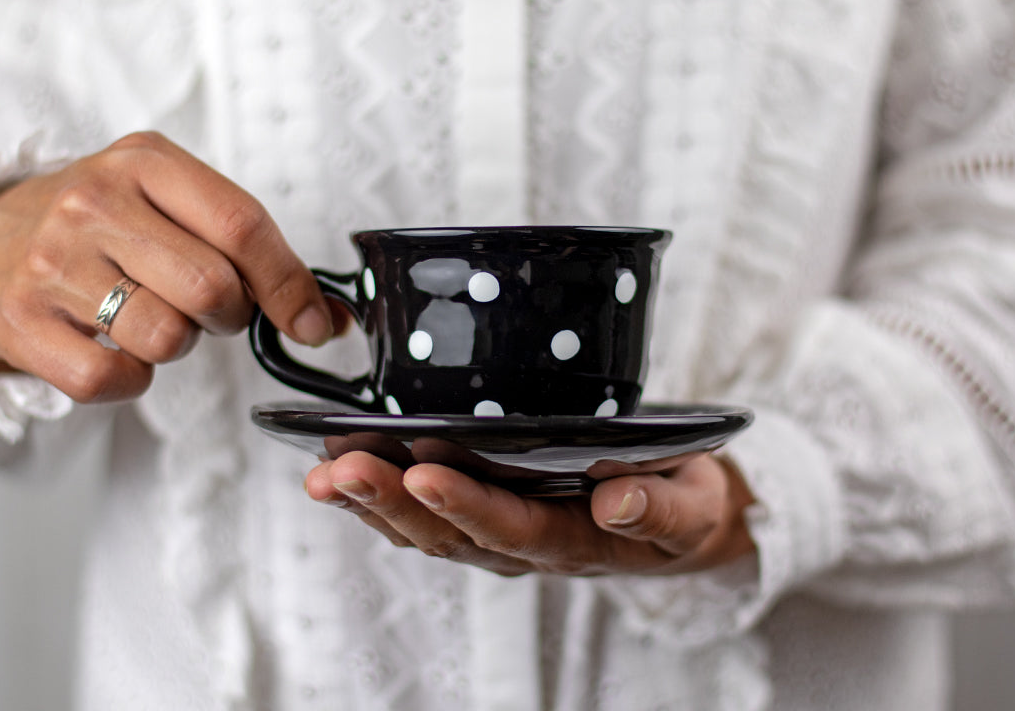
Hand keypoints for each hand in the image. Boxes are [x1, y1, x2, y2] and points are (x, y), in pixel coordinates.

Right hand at [0, 131, 337, 401]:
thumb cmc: (106, 227)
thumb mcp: (174, 205)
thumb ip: (253, 250)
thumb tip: (327, 318)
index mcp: (145, 161)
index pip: (242, 224)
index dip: (289, 283)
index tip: (311, 323)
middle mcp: (93, 202)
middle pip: (212, 288)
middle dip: (230, 316)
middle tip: (208, 309)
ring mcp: (51, 261)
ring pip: (167, 337)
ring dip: (179, 344)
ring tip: (151, 316)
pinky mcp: (22, 320)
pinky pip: (114, 378)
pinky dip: (131, 378)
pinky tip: (115, 346)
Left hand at [304, 450, 755, 576]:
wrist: (677, 521)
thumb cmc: (682, 503)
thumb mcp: (692, 505)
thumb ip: (660, 508)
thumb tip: (616, 501)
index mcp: (575, 542)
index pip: (512, 528)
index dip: (466, 505)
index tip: (423, 474)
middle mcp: (525, 546)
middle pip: (449, 534)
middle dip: (391, 502)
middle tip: (341, 469)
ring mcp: (498, 536)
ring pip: (424, 531)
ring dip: (371, 503)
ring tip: (322, 473)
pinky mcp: (485, 518)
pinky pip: (423, 516)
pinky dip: (379, 497)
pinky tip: (339, 470)